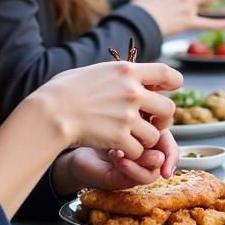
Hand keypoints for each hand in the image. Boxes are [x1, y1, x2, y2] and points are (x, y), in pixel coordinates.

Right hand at [34, 61, 181, 153]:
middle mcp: (132, 92)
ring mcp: (127, 116)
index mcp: (127, 71)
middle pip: (169, 108)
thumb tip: (131, 75)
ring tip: (130, 138)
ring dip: (145, 140)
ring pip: (155, 134)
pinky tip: (117, 149)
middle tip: (152, 123)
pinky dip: (129, 153)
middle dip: (163, 119)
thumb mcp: (96, 71)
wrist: (50, 111)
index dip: (173, 82)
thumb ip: (119, 75)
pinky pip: (138, 151)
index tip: (170, 89)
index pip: (167, 72)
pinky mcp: (120, 138)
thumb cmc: (63, 90)